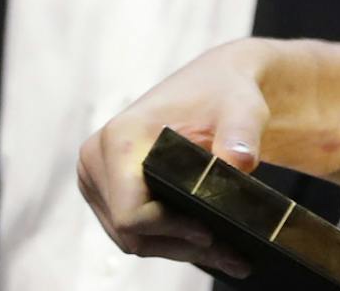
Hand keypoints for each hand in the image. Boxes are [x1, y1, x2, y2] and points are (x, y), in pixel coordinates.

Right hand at [75, 39, 270, 280]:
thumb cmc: (227, 92)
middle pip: (130, 232)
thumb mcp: (242, 109)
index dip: (170, 230)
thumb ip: (241, 134)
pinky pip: (134, 230)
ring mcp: (97, 178)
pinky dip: (169, 239)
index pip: (131, 213)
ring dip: (178, 248)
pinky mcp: (107, 191)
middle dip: (180, 246)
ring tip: (230, 255)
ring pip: (132, 238)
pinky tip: (209, 244)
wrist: (216, 83)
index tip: (211, 232)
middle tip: (234, 256)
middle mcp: (97, 159)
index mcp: (120, 137)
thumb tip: (239, 162)